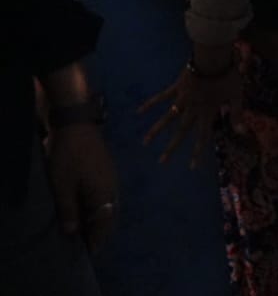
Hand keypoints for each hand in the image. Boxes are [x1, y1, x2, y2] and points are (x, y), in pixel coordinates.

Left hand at [46, 124, 118, 251]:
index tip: (90, 252)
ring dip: (101, 220)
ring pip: (109, 206)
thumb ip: (69, 210)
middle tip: (89, 244)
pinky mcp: (107, 172)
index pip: (104, 224)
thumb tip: (72, 232)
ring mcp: (112, 179)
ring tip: (88, 230)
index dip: (97, 239)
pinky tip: (89, 209)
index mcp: (104, 194)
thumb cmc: (69, 157)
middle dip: (101, 232)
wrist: (78, 126)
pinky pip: (107, 197)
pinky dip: (100, 208)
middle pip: (110, 217)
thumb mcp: (63, 186)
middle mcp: (113, 189)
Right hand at [139, 61, 242, 167]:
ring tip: (145, 142)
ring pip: (168, 117)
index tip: (192, 167)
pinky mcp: (176, 87)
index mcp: (208, 112)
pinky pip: (161, 97)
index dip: (198, 151)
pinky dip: (150, 103)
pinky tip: (139, 111)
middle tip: (161, 162)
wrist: (214, 58)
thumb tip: (242, 133)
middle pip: (181, 131)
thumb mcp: (237, 96)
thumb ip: (238, 114)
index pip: (203, 136)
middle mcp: (193, 109)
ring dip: (156, 130)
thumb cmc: (228, 76)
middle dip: (172, 147)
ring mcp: (183, 99)